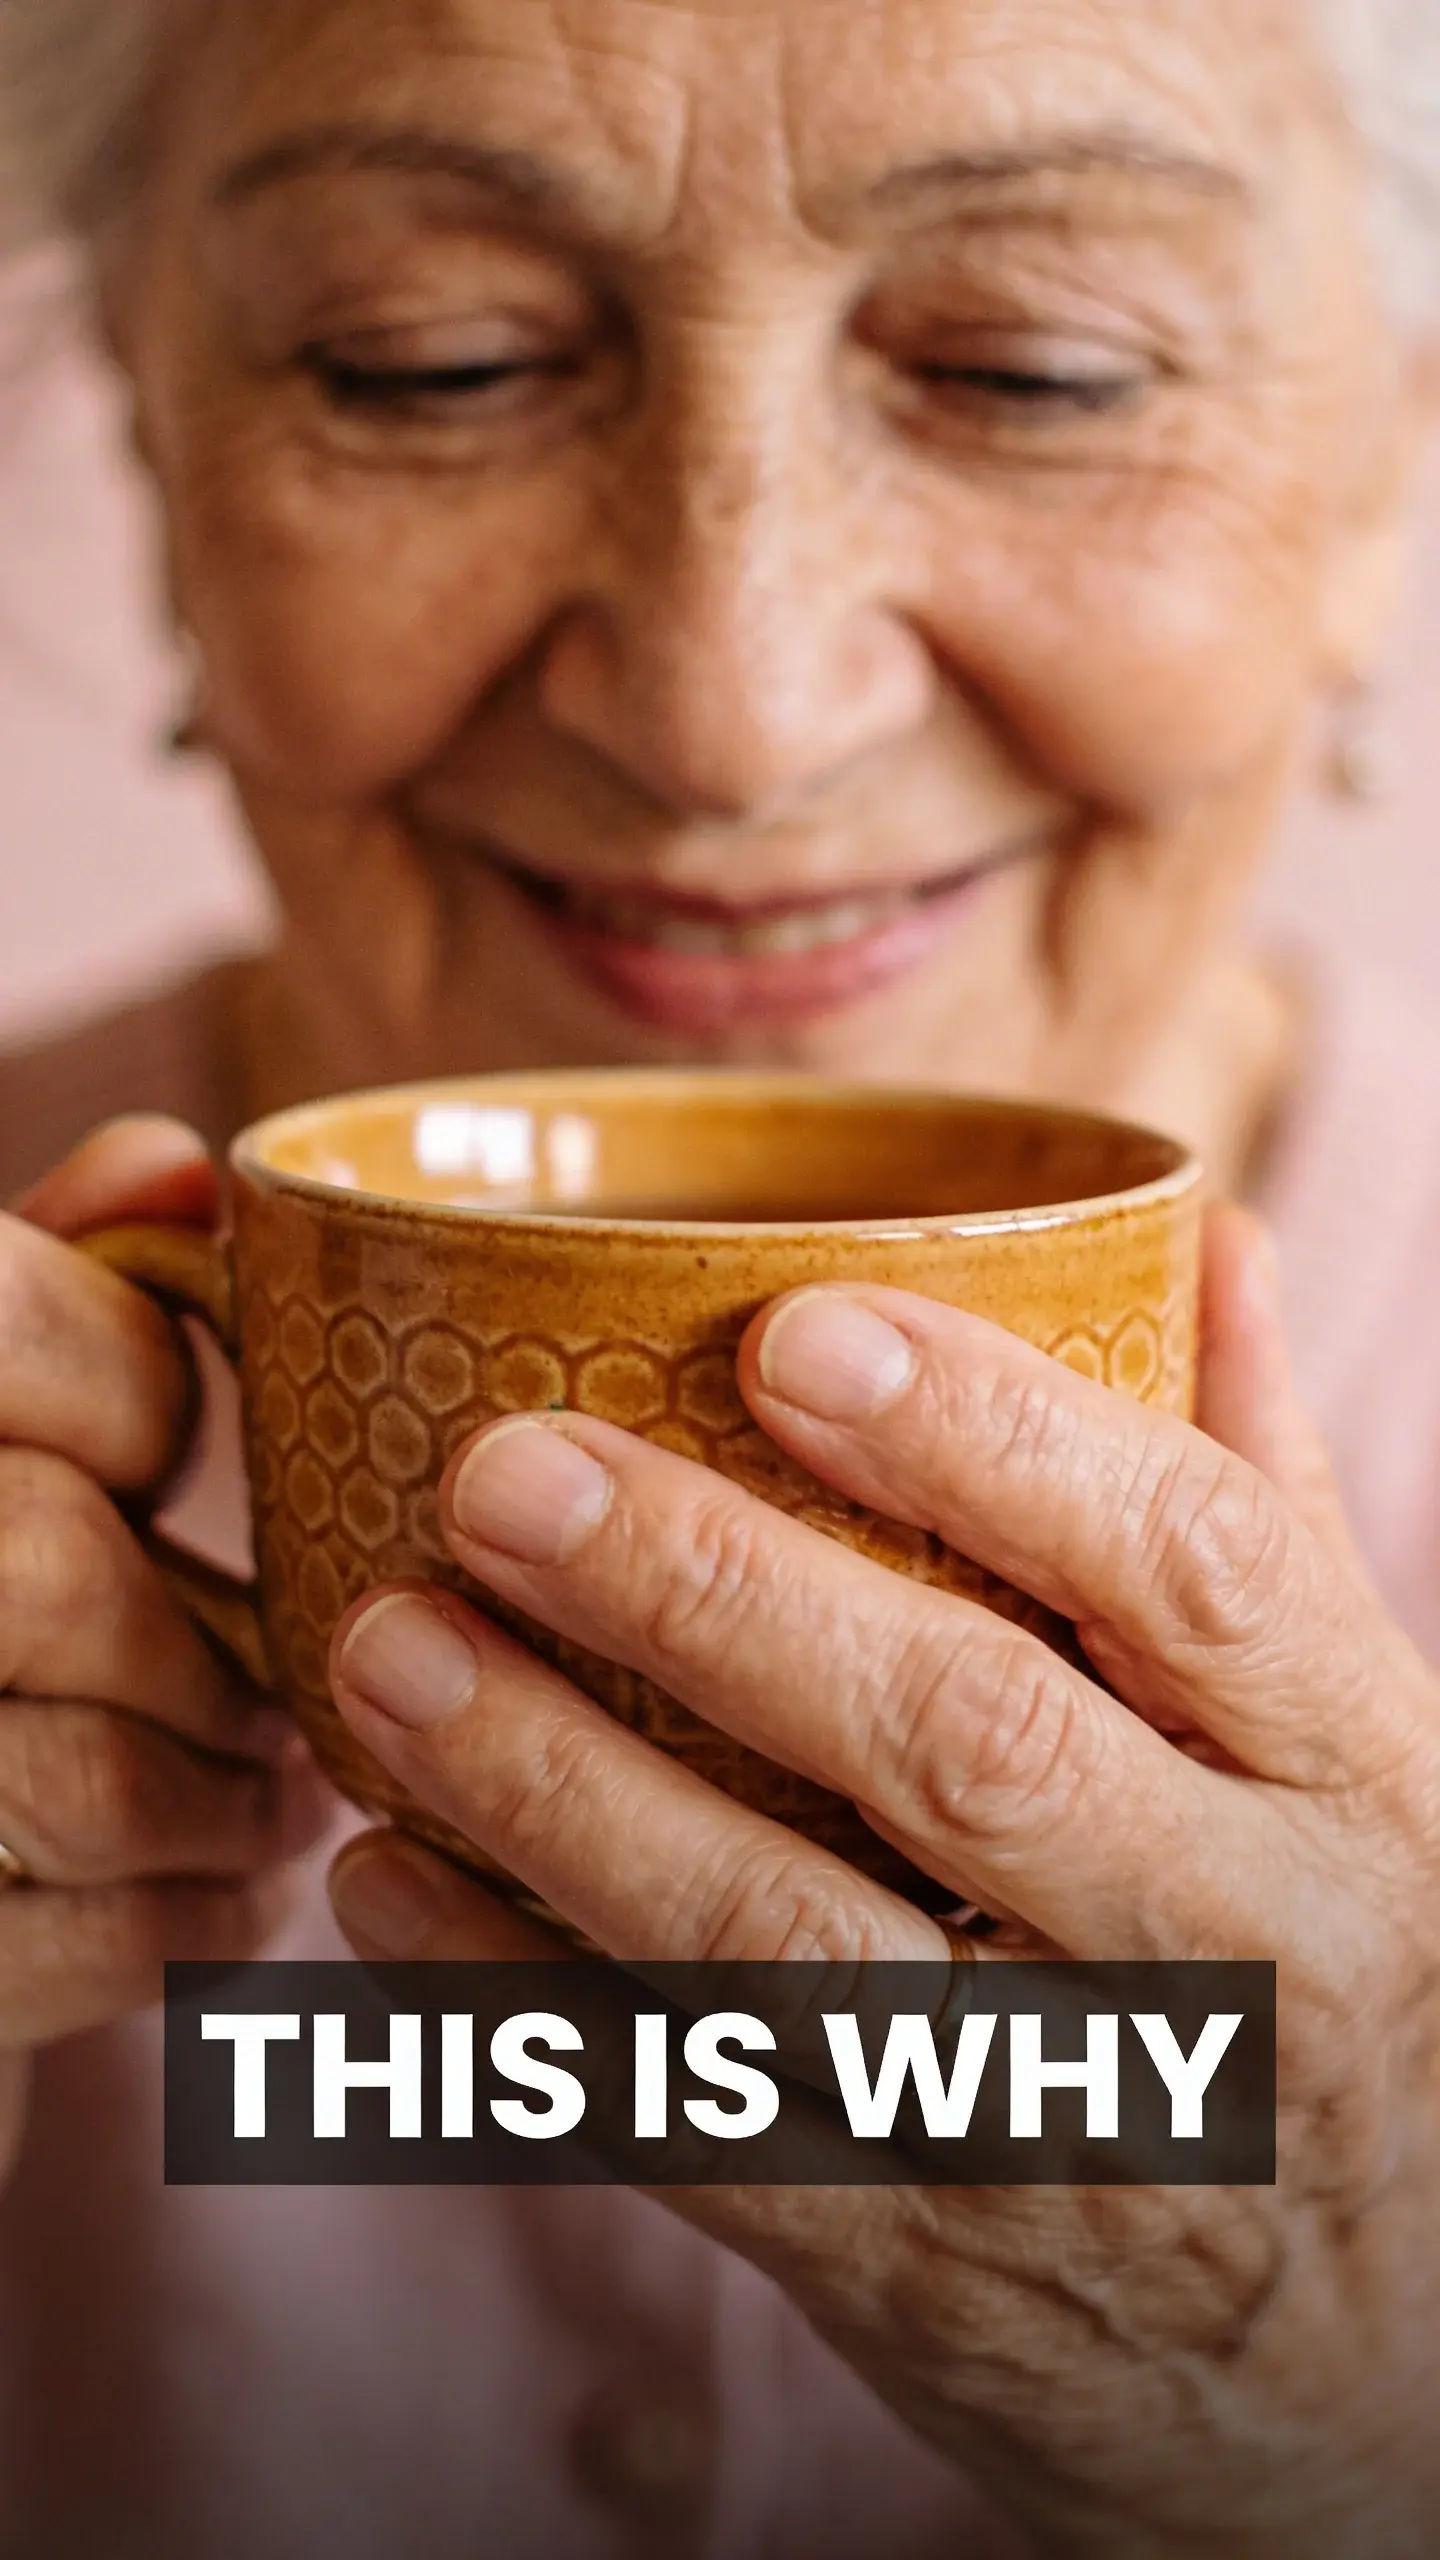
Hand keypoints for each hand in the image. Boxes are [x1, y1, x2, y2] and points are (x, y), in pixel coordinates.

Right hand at [0, 1121, 328, 2108]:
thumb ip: (43, 1284)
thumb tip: (181, 1168)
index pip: (0, 1331)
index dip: (137, 1398)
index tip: (177, 1455)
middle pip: (51, 1569)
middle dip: (201, 1639)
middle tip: (277, 1676)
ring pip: (84, 1781)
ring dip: (222, 1798)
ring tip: (267, 1791)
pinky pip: (72, 1945)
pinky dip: (184, 1921)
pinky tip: (215, 1889)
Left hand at [326, 1206, 1439, 2556]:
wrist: (1402, 2393)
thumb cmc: (1361, 1990)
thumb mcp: (1375, 1754)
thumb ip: (1258, 1506)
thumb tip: (1196, 1240)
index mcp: (1355, 1777)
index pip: (1194, 1566)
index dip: (994, 1433)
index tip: (792, 1326)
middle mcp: (1235, 1948)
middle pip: (964, 1740)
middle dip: (714, 1597)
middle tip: (501, 1476)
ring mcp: (1077, 2128)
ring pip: (791, 1950)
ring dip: (561, 1798)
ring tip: (388, 1659)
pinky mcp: (931, 2272)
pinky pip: (704, 2134)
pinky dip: (524, 2010)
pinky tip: (388, 1885)